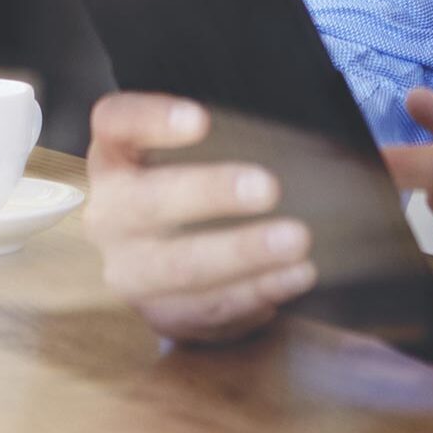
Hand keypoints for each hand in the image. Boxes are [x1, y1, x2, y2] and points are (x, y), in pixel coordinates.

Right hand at [83, 92, 315, 343]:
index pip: (116, 122)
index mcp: (115, 153)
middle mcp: (108, 212)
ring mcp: (126, 268)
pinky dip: (249, 297)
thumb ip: (237, 131)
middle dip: (211, 194)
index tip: (200, 119)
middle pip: (147, 201)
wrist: (168, 245)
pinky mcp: (156, 313)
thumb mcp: (203, 145)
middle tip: (269, 188)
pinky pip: (199, 313)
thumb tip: (324, 138)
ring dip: (241, 256)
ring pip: (176, 267)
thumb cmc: (197, 177)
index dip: (152, 120)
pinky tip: (289, 279)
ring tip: (296, 243)